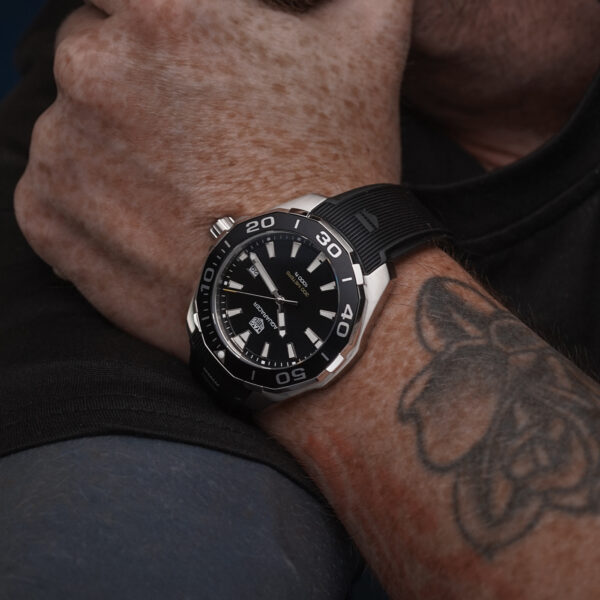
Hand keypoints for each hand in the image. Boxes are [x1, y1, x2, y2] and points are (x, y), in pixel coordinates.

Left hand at [15, 0, 413, 360]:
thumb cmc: (336, 166)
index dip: (157, 25)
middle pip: (94, 51)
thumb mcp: (367, 50)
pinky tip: (149, 222)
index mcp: (162, 11)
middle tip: (194, 133)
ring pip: (72, 124)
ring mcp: (62, 149)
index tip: (183, 58)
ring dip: (114, 146)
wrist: (310, 286)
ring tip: (178, 187)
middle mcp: (93, 69)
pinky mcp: (49, 218)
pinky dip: (92, 203)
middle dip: (138, 81)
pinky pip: (55, 191)